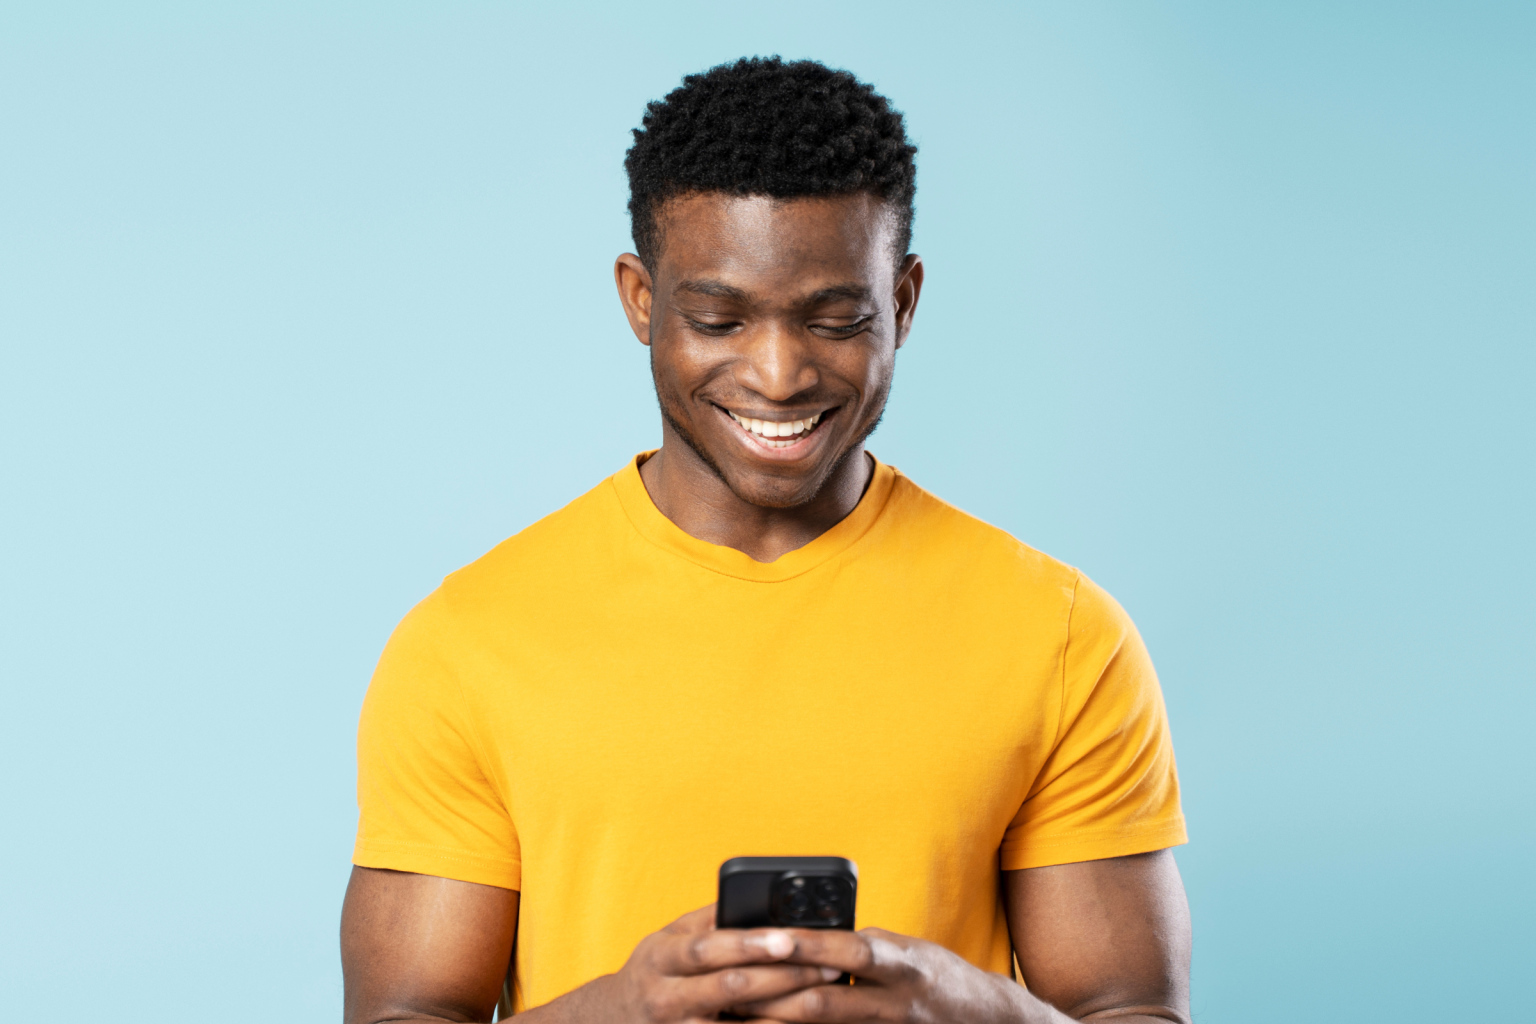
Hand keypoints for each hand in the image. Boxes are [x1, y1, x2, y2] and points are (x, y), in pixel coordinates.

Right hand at [598, 906, 845, 1023]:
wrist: (612, 1019)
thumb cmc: (655, 970)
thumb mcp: (669, 938)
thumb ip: (709, 919)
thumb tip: (758, 896)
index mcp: (661, 957)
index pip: (708, 948)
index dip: (749, 943)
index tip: (789, 938)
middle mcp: (665, 997)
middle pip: (730, 987)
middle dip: (784, 976)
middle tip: (828, 965)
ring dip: (787, 1012)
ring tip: (825, 996)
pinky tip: (800, 1023)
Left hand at [732, 928, 1034, 1023]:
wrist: (984, 1020)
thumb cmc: (933, 975)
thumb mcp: (903, 950)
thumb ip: (858, 947)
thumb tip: (800, 937)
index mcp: (901, 963)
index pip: (846, 950)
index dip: (805, 945)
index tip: (764, 937)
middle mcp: (895, 1002)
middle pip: (824, 1002)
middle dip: (774, 995)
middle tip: (729, 987)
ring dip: (776, 1023)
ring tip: (735, 1014)